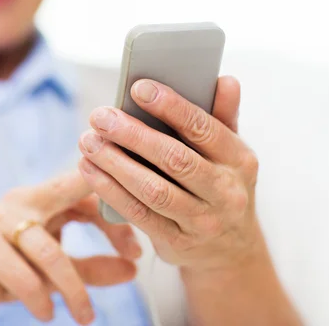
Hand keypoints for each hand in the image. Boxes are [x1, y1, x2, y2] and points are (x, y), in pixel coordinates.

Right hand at [0, 172, 140, 324]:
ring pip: (50, 251)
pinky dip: (40, 298)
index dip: (115, 214)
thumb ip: (92, 266)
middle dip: (107, 221)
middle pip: (72, 195)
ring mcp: (0, 221)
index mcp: (42, 197)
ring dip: (74, 288)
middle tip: (136, 254)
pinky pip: (22, 275)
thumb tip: (133, 270)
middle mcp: (22, 200)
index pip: (86, 190)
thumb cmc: (9, 267)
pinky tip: (48, 313)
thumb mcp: (55, 266)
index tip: (136, 249)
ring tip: (86, 315)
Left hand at [78, 76, 262, 271]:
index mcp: (240, 160)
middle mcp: (226, 192)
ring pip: (153, 190)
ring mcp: (202, 221)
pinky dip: (110, 191)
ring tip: (88, 141)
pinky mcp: (176, 242)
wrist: (229, 248)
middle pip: (174, 158)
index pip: (204, 128)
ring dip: (115, 164)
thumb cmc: (220, 185)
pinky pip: (139, 214)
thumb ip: (223, 117)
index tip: (138, 87)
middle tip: (100, 116)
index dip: (171, 107)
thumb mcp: (230, 153)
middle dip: (132, 135)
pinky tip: (89, 170)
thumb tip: (226, 80)